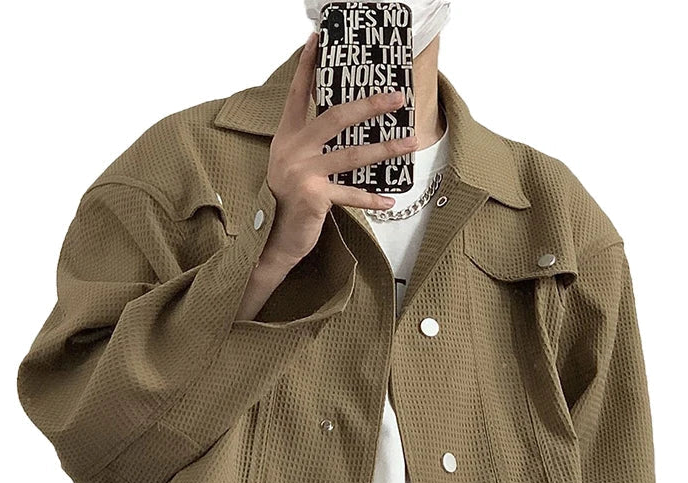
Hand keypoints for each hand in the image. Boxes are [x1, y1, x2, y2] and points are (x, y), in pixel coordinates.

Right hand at [260, 32, 418, 273]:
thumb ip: (312, 145)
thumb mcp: (295, 165)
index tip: (318, 40)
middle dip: (370, 105)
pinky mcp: (314, 196)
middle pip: (335, 117)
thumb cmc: (290, 200)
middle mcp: (293, 149)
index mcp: (287, 137)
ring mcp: (302, 172)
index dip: (308, 66)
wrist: (276, 238)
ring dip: (385, 149)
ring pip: (351, 154)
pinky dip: (372, 199)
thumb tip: (348, 127)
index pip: (298, 94)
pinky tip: (390, 200)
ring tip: (410, 143)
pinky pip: (350, 194)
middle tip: (397, 97)